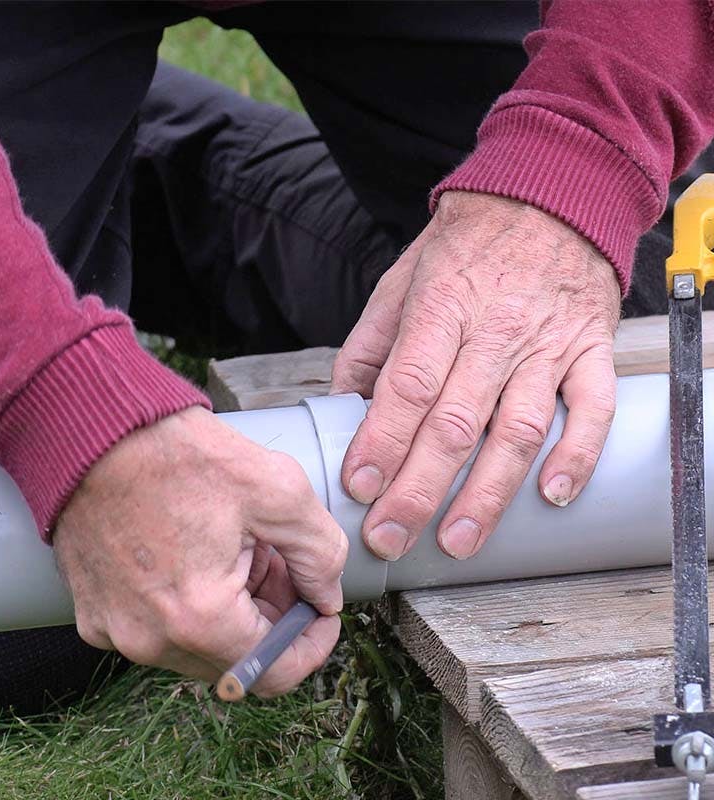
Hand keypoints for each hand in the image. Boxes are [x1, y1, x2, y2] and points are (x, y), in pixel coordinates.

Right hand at [53, 406, 347, 696]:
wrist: (95, 430)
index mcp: (198, 618)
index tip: (322, 611)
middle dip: (274, 617)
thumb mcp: (278, 491)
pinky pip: (160, 628)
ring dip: (236, 610)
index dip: (311, 646)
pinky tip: (202, 553)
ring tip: (243, 549)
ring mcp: (115, 629)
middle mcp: (149, 640)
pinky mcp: (94, 611)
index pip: (274, 672)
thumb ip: (321, 554)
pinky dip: (193, 605)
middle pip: (237, 658)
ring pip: (200, 645)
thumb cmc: (180, 455)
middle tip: (285, 564)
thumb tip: (327, 596)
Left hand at [331, 191, 619, 560]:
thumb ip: (369, 345)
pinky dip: (578, 453)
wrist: (548, 195)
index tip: (360, 488)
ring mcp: (548, 344)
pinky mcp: (589, 350)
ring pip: (518, 429)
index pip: (407, 387)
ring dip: (488, 493)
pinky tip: (553, 494)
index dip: (381, 442)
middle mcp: (495, 332)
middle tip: (391, 537)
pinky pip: (591, 407)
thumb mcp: (401, 281)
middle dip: (419, 489)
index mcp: (440, 310)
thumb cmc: (466, 245)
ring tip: (457, 540)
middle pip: (454, 423)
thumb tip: (342, 405)